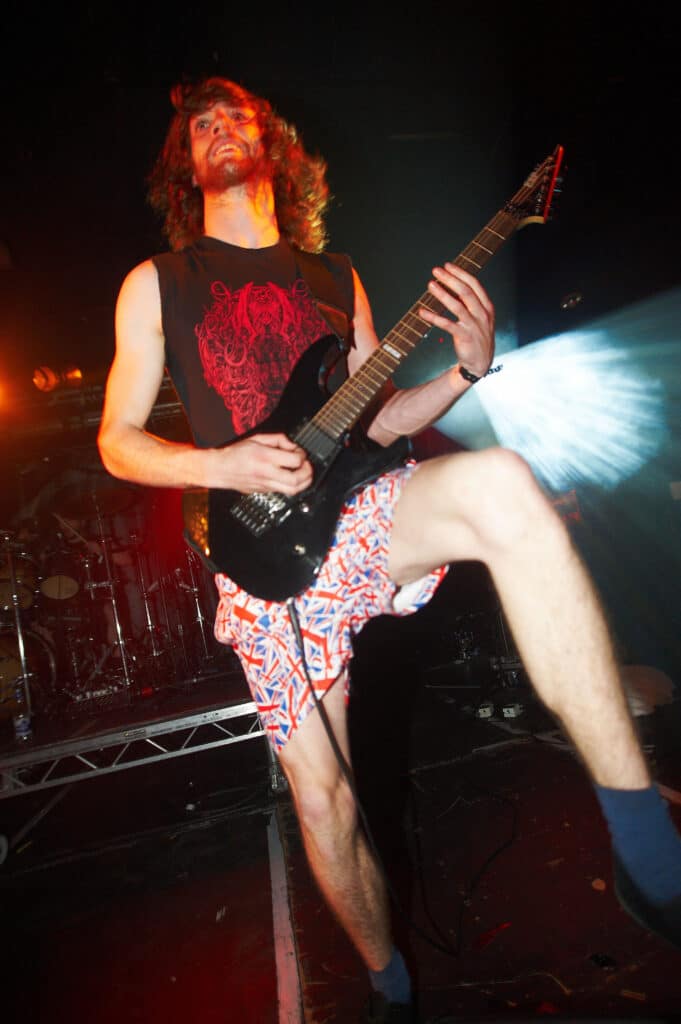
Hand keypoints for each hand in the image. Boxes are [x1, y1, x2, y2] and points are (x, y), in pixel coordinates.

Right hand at [215, 433, 312, 494]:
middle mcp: (266, 473)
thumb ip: (277, 439)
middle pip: (296, 480)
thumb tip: (292, 446)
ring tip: (303, 474)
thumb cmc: (235, 454)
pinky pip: (283, 492)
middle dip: (307, 473)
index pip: (294, 461)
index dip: (302, 456)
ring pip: (292, 491)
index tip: (300, 453)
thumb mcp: (256, 439)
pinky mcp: (263, 492)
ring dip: (303, 483)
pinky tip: (289, 478)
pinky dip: (291, 486)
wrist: (219, 469)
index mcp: (264, 457)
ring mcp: (265, 485)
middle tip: (306, 466)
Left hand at [419, 263, 494, 377]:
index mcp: (487, 307)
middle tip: (436, 271)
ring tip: (430, 285)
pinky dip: (433, 317)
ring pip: (456, 306)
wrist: (481, 363)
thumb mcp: (480, 318)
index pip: (474, 284)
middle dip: (450, 279)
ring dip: (442, 294)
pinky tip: (423, 312)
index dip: (460, 273)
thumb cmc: (477, 338)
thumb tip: (454, 286)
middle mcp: (482, 314)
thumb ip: (471, 303)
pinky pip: (447, 324)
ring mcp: (474, 326)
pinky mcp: (465, 337)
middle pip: (465, 292)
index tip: (447, 265)